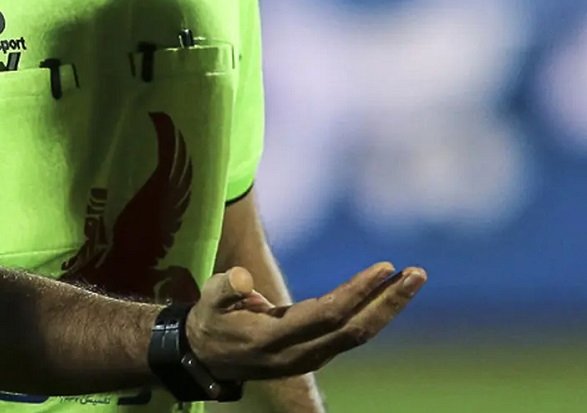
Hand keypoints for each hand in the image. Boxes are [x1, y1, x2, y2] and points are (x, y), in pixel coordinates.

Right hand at [186, 261, 425, 380]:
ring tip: (413, 278)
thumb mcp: (208, 301)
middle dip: (389, 303)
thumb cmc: (211, 320)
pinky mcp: (317, 353)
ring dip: (389, 307)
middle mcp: (301, 354)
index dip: (358, 292)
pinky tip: (389, 293)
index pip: (329, 315)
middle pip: (355, 330)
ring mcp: (312, 358)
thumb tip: (242, 277)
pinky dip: (374, 312)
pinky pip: (352, 333)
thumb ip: (224, 288)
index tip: (384, 268)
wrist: (211, 359)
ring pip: (359, 334)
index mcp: (275, 339)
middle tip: (418, 273)